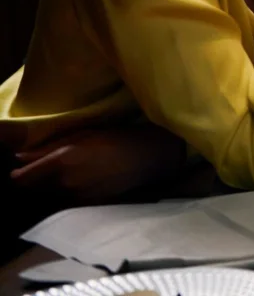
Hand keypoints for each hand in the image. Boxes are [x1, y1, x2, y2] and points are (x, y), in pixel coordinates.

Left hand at [10, 125, 187, 204]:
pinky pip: (67, 204)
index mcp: (60, 162)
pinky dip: (66, 197)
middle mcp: (65, 184)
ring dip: (50, 191)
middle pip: (33, 191)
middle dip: (33, 183)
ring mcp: (77, 198)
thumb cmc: (112, 139)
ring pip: (49, 199)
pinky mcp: (88, 207)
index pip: (20, 179)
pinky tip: (79, 185)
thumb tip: (18, 157)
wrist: (146, 157)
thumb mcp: (79, 135)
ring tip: (65, 177)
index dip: (18, 175)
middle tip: (42, 171)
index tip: (21, 169)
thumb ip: (47, 148)